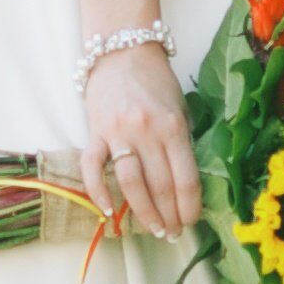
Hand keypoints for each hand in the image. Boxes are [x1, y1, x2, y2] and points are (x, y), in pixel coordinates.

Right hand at [82, 42, 200, 243]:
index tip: (191, 222)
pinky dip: (98, 193)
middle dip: (169, 216)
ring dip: (143, 213)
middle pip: (160, 187)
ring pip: (131, 184)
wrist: (122, 50)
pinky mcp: (95, 132)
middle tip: (172, 233)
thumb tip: (185, 185)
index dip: (189, 207)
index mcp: (173, 126)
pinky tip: (108, 212)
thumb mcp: (180, 108)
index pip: (185, 179)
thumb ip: (182, 142)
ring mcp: (118, 133)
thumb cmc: (156, 81)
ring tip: (152, 229)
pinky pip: (92, 168)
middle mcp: (146, 132)